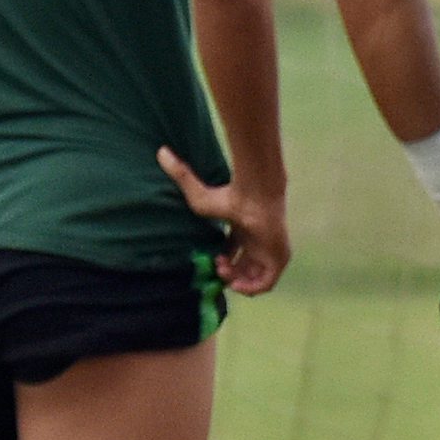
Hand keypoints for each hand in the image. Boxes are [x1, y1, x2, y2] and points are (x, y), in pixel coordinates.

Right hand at [158, 147, 290, 295]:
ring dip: (236, 280)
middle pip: (244, 267)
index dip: (223, 261)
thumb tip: (161, 151)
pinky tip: (236, 283)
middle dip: (227, 273)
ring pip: (254, 277)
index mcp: (245, 230)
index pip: (235, 252)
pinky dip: (250, 288)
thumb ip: (181, 176)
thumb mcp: (199, 195)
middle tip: (216, 267)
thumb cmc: (229, 197)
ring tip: (224, 272)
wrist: (255, 197)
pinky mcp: (278, 259)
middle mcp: (258, 242)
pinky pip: (266, 284)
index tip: (211, 261)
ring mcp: (270, 251)